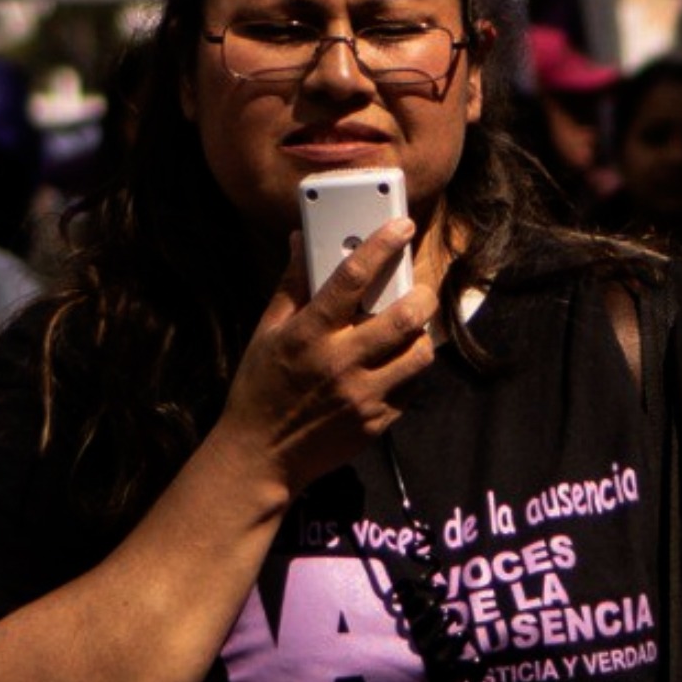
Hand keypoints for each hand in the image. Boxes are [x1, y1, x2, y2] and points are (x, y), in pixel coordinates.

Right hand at [215, 223, 436, 500]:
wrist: (261, 456)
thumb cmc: (260, 388)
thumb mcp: (266, 332)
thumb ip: (291, 285)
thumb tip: (300, 239)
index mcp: (308, 334)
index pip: (352, 278)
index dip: (382, 245)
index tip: (402, 225)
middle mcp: (339, 363)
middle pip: (402, 317)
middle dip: (421, 296)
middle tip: (419, 290)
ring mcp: (362, 396)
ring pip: (419, 354)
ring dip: (420, 335)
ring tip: (408, 329)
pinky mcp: (377, 422)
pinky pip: (411, 387)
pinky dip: (408, 370)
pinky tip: (393, 364)